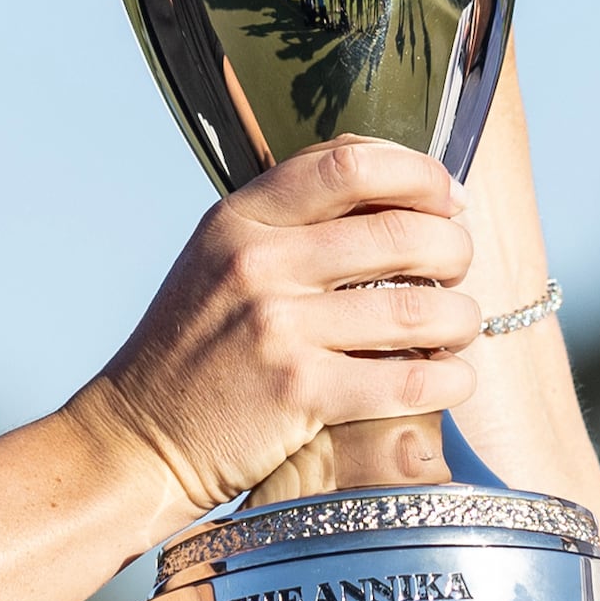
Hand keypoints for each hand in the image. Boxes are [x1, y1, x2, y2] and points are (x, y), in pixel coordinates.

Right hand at [73, 138, 480, 515]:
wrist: (139, 437)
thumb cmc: (195, 348)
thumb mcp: (220, 258)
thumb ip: (291, 219)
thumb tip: (398, 189)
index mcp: (241, 219)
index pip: (348, 163)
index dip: (417, 174)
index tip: (447, 198)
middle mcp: (258, 263)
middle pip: (400, 232)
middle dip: (453, 249)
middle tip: (458, 268)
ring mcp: (277, 328)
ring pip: (417, 308)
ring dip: (460, 318)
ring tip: (459, 325)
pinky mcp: (300, 394)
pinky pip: (407, 380)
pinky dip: (448, 379)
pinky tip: (451, 378)